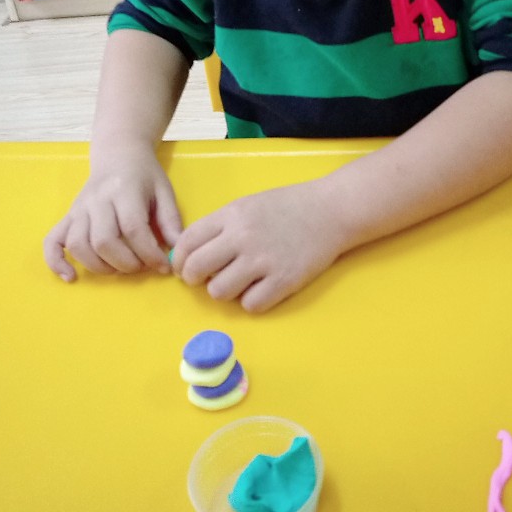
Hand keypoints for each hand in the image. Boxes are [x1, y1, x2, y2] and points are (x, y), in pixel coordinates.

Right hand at [43, 144, 181, 281]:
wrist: (119, 154)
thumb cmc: (144, 175)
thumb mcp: (164, 191)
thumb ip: (171, 221)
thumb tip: (178, 251)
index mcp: (124, 190)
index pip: (133, 229)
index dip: (149, 254)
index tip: (163, 266)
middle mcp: (97, 199)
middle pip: (104, 241)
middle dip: (125, 263)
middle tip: (141, 266)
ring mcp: (79, 208)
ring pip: (79, 245)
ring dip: (99, 266)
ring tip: (118, 268)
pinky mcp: (67, 216)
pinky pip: (52, 241)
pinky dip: (56, 262)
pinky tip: (71, 276)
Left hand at [171, 180, 346, 312]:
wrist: (331, 210)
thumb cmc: (288, 206)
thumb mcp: (247, 205)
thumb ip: (220, 226)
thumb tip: (191, 254)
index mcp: (231, 215)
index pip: (187, 242)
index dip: (180, 260)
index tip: (185, 267)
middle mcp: (242, 237)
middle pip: (196, 269)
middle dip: (194, 279)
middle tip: (206, 279)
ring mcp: (263, 260)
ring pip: (219, 292)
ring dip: (225, 291)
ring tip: (240, 282)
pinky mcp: (284, 281)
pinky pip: (250, 305)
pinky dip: (253, 301)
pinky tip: (262, 288)